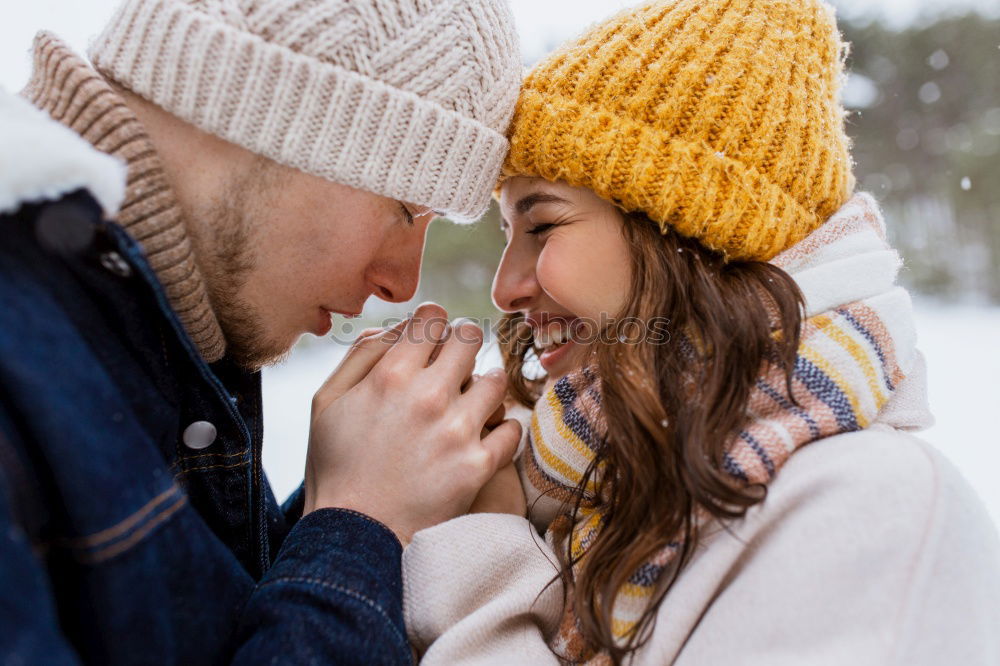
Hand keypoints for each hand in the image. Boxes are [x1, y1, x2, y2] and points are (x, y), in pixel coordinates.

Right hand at [304, 303, 521, 545]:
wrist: (354, 535)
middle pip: (471, 337)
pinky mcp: (478, 466)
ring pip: (497, 380)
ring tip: (471, 401)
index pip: (432, 318)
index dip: (433, 322)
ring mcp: (457, 431)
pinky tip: (485, 434)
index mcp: (390, 375)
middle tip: (458, 361)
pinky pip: (511, 429)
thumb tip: (396, 328)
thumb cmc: (334, 466)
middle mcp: (428, 396)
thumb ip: (360, 355)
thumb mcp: (325, 402)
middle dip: (464, 343)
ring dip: (486, 385)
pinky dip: (502, 429)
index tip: (433, 337)